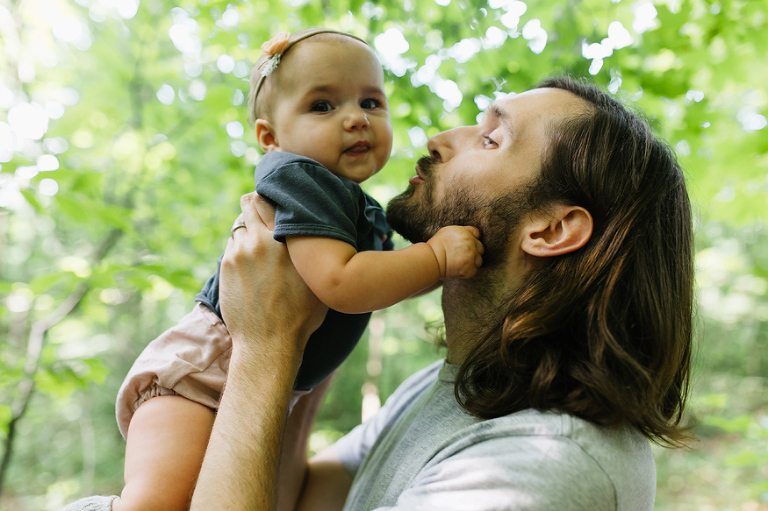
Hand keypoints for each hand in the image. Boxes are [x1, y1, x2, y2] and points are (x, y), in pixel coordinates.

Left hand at [220, 192, 327, 361]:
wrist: (270, 342)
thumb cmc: (301, 315)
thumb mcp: (316, 277)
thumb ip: (311, 248)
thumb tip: (316, 231)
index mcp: (288, 239)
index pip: (272, 198)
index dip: (273, 198)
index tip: (278, 203)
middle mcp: (261, 239)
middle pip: (250, 202)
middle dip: (255, 205)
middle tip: (263, 216)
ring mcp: (240, 251)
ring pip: (239, 224)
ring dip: (247, 229)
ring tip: (258, 246)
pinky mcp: (226, 265)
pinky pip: (232, 245)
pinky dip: (239, 248)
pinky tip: (250, 264)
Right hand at [426, 226, 483, 278]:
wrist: (430, 259)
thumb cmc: (435, 246)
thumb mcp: (446, 231)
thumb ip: (460, 232)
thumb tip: (467, 235)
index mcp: (465, 232)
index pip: (477, 234)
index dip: (472, 240)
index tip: (465, 245)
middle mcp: (470, 242)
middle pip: (480, 248)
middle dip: (473, 252)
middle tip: (462, 257)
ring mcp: (471, 255)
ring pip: (479, 260)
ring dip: (472, 263)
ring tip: (460, 264)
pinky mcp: (469, 268)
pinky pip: (474, 271)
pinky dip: (467, 272)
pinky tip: (458, 270)